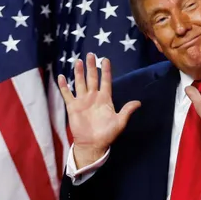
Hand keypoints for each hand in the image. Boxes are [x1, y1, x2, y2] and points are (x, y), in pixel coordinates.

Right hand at [56, 53, 140, 167]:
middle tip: (91, 54)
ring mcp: (82, 101)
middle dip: (91, 67)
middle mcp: (93, 97)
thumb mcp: (120, 122)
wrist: (93, 144)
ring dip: (79, 73)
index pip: (106, 81)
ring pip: (80, 83)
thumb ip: (127, 111)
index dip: (106, 71)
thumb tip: (138, 102)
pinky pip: (67, 94)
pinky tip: (61, 77)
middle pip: (92, 78)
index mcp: (105, 99)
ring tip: (77, 61)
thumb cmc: (107, 134)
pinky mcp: (73, 107)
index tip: (105, 59)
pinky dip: (64, 86)